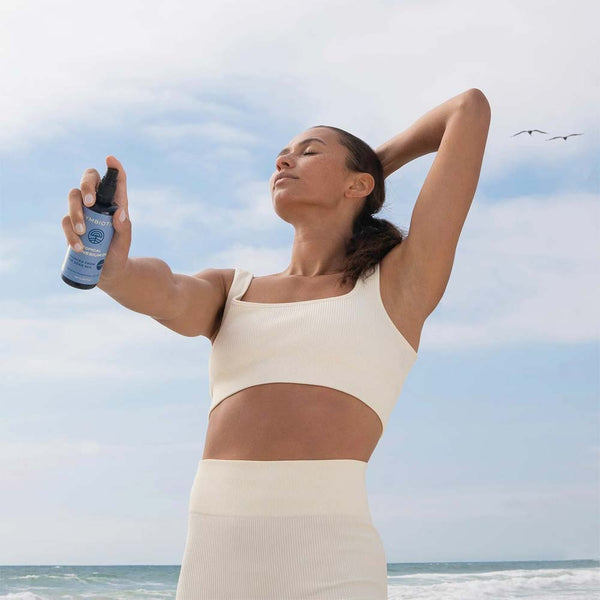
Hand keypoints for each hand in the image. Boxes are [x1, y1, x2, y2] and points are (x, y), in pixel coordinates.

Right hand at [61, 156, 131, 283]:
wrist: (108, 273)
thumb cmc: (118, 254)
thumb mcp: (124, 243)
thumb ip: (125, 229)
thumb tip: (119, 213)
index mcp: (116, 203)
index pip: (116, 181)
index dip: (114, 168)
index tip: (110, 159)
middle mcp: (98, 203)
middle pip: (88, 180)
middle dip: (86, 186)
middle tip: (90, 202)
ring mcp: (83, 212)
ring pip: (73, 197)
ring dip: (76, 212)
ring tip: (83, 232)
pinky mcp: (72, 225)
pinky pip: (66, 221)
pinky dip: (70, 232)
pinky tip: (78, 246)